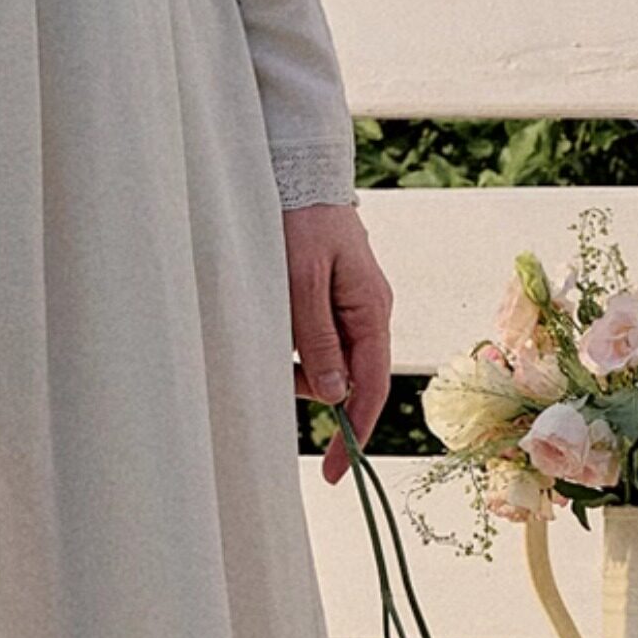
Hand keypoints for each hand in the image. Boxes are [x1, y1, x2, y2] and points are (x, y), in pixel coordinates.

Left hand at [285, 199, 392, 482]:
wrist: (296, 165)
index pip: (371, 388)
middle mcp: (366, 311)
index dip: (354, 433)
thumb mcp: (304, 279)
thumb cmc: (301, 217)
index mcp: (371, 310)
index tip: (336, 471)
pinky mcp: (327, 292)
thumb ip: (318, 337)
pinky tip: (273, 317)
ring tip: (266, 329)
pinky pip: (314, 333)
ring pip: (327, 357)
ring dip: (298, 361)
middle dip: (313, 387)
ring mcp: (348, 302)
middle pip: (347, 376)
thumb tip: (337, 397)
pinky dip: (293, 340)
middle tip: (271, 372)